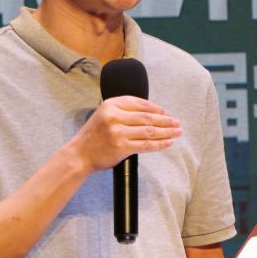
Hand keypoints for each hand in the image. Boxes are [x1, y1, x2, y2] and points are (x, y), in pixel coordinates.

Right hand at [67, 95, 181, 171]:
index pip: (140, 103)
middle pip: (147, 117)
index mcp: (111, 104)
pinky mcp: (121, 147)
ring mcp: (118, 132)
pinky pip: (146, 145)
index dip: (157, 108)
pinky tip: (168, 143)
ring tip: (177, 132)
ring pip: (149, 131)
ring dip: (167, 132)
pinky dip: (160, 144)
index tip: (167, 113)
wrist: (79, 154)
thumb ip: (123, 111)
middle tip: (177, 123)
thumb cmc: (93, 136)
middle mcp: (114, 116)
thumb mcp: (104, 115)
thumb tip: (151, 112)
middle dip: (165, 120)